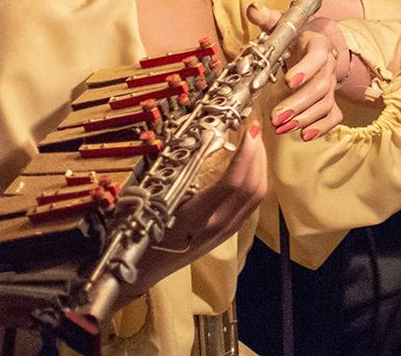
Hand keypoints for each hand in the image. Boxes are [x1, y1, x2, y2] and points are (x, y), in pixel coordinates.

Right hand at [133, 120, 265, 289]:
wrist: (143, 270)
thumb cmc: (141, 232)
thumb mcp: (153, 202)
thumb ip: (177, 176)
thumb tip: (199, 142)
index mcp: (197, 218)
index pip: (233, 184)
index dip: (246, 155)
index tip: (249, 131)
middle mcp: (217, 226)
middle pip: (252, 188)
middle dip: (258, 155)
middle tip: (254, 129)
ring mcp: (226, 231)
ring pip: (256, 196)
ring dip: (260, 166)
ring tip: (254, 143)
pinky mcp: (229, 232)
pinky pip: (251, 203)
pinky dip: (255, 179)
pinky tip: (249, 165)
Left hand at [246, 6, 351, 141]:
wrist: (314, 45)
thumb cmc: (295, 37)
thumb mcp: (282, 25)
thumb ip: (267, 19)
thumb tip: (253, 9)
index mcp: (317, 44)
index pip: (318, 55)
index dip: (306, 68)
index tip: (288, 81)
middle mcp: (328, 66)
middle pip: (321, 86)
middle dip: (298, 104)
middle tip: (276, 117)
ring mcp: (331, 85)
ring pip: (325, 104)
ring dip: (303, 118)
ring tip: (281, 127)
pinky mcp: (331, 100)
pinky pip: (333, 116)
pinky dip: (321, 127)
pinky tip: (304, 135)